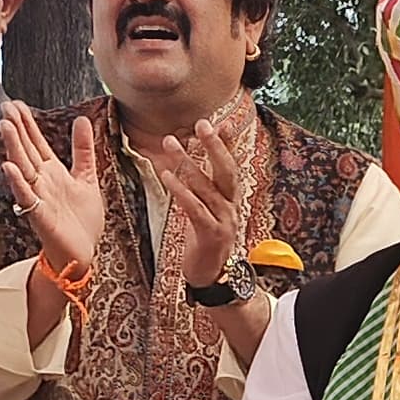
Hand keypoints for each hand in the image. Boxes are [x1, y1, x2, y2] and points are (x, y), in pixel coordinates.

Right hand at [0, 104, 106, 343]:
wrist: (83, 252)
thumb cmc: (82, 220)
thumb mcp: (86, 178)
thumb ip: (83, 150)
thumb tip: (82, 120)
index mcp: (52, 172)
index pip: (36, 143)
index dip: (27, 124)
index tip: (16, 104)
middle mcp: (42, 182)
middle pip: (26, 151)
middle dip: (17, 129)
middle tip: (6, 107)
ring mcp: (39, 198)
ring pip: (23, 169)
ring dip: (14, 148)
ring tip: (5, 127)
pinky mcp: (40, 216)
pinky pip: (26, 198)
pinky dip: (18, 183)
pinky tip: (9, 168)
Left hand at [140, 106, 250, 289]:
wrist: (212, 278)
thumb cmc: (206, 242)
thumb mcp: (208, 212)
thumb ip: (204, 187)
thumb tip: (194, 165)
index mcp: (231, 200)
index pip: (232, 166)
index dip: (228, 143)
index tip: (221, 121)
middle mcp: (232, 207)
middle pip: (227, 171)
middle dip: (215, 146)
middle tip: (202, 124)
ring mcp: (224, 221)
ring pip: (207, 187)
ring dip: (188, 162)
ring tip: (170, 142)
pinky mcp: (211, 235)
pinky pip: (195, 208)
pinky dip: (181, 191)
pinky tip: (167, 175)